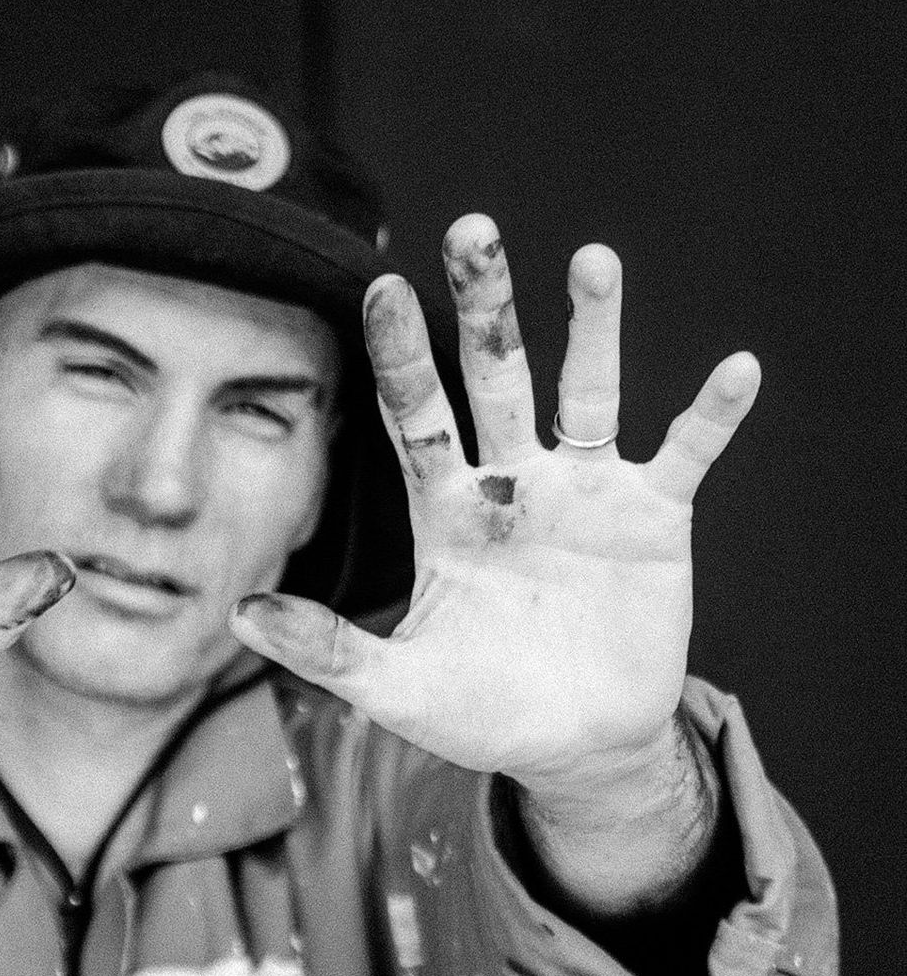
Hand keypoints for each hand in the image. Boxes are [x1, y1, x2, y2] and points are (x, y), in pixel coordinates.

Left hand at [231, 214, 758, 800]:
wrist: (573, 744)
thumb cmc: (477, 709)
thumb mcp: (396, 686)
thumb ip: (326, 647)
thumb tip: (237, 615)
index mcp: (444, 508)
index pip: (415, 417)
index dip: (401, 356)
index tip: (382, 288)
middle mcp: (510, 482)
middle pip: (495, 378)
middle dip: (485, 308)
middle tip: (473, 231)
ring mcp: (583, 493)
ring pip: (587, 394)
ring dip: (594, 330)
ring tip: (593, 260)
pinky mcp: (653, 519)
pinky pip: (686, 455)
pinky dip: (711, 417)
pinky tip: (738, 371)